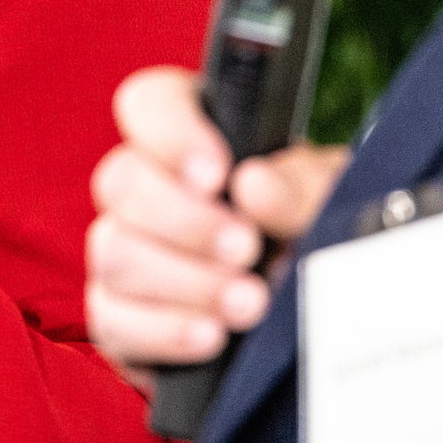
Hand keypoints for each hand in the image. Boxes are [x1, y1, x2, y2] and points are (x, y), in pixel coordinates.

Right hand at [84, 66, 347, 382]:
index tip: (218, 176)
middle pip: (120, 181)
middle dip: (186, 221)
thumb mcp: (332, 202)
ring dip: (184, 281)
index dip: (171, 134)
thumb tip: (253, 186)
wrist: (329, 321)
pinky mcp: (121, 319)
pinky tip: (211, 338)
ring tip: (248, 303)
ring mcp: (126, 253)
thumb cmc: (324, 236)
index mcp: (194, 136)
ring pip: (112, 252)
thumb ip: (301, 188)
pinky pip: (110, 321)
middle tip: (247, 249)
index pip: (148, 104)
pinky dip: (163, 331)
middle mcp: (147, 188)